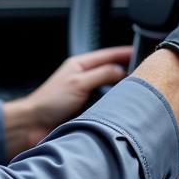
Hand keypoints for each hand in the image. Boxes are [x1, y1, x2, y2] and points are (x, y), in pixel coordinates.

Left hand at [5, 46, 131, 155]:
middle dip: (127, 71)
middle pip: (112, 71)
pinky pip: (106, 106)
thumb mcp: (78, 83)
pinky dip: (114, 106)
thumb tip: (122, 71)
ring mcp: (86, 95)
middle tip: (146, 73)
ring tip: (137, 91)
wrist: (32, 126)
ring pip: (111, 89)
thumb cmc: (48, 102)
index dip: (125, 53)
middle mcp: (85, 78)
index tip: (142, 51)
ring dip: (121, 91)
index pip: (109, 54)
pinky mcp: (87, 111)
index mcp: (80, 65)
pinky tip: (123, 109)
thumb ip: (102, 74)